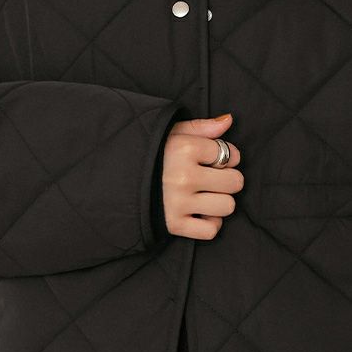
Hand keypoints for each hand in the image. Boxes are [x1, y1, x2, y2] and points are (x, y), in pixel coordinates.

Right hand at [160, 113, 242, 239]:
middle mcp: (184, 176)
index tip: (213, 159)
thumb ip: (202, 126)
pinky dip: (209, 223)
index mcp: (185, 149)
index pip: (230, 154)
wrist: (116, 178)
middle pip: (235, 182)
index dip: (227, 156)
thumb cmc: (150, 152)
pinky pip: (211, 230)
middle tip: (212, 177)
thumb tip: (228, 120)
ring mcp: (179, 202)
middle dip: (228, 178)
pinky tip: (198, 212)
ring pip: (227, 206)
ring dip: (220, 201)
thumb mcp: (172, 132)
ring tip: (205, 194)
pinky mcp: (174, 224)